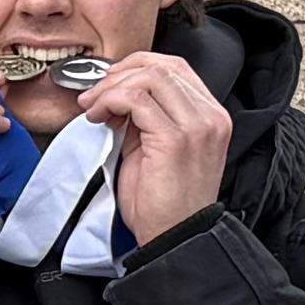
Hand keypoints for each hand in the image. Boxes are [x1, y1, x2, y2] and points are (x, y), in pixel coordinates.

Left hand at [79, 48, 234, 240]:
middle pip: (162, 66)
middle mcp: (210, 117)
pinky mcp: (176, 139)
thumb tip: (118, 96)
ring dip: (112, 87)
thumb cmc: (165, 203)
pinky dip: (111, 101)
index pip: (175, 68)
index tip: (109, 85)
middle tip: (94, 95)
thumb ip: (146, 117)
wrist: (175, 238)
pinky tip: (100, 118)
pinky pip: (137, 100)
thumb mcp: (157, 148)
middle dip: (120, 74)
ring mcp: (197, 126)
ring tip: (95, 108)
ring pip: (150, 77)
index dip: (136, 68)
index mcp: (210, 116)